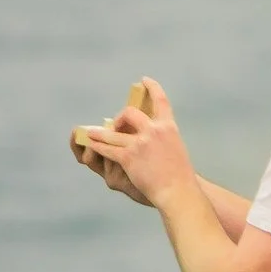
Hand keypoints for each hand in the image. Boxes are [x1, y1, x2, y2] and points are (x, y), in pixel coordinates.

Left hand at [80, 76, 192, 211]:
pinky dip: (98, 146)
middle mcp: (154, 130)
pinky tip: (92, 145)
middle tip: (116, 124)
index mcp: (168, 127)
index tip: (145, 80)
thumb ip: (162, 137)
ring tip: (91, 132)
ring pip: (113, 132)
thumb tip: (148, 133)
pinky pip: (108, 149)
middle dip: (120, 118)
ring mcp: (140, 143)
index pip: (161, 100)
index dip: (153, 88)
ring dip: (100, 133)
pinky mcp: (129, 157)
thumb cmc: (179, 175)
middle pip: (130, 113)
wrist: (178, 191)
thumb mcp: (176, 148)